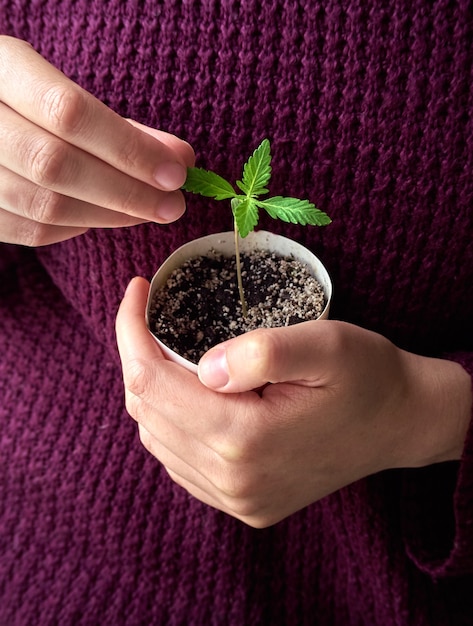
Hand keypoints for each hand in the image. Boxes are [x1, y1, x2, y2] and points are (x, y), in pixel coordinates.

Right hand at [0, 36, 194, 245]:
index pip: (68, 113)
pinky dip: (75, 228)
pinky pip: (31, 230)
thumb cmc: (26, 101)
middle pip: (56, 166)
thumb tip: (178, 158)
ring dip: (109, 215)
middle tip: (172, 205)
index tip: (175, 172)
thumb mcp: (62, 89)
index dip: (128, 149)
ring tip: (147, 211)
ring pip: (45, 206)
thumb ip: (118, 124)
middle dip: (127, 191)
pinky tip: (102, 216)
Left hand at [116, 277, 471, 526]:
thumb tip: (201, 367)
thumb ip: (261, 352)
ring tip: (166, 352)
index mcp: (244, 439)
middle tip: (149, 317)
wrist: (400, 423)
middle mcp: (232, 480)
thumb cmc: (367, 376)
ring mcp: (236, 499)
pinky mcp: (243, 504)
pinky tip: (188, 396)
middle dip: (137, 355)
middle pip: (147, 411)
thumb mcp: (325, 345)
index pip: (150, 382)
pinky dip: (169, 423)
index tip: (136, 290)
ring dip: (151, 390)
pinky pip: (179, 462)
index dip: (131, 330)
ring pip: (156, 439)